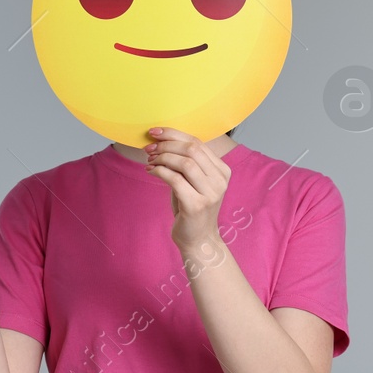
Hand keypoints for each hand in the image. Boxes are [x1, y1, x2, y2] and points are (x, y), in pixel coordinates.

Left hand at [143, 126, 228, 250]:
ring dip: (162, 158)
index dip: (174, 134)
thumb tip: (160, 140)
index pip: (198, 142)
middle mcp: (220, 180)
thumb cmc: (191, 207)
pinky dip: (160, 171)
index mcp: (222, 170)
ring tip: (150, 161)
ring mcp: (211, 193)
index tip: (154, 132)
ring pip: (184, 163)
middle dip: (166, 145)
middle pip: (192, 149)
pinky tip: (151, 171)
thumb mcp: (192, 181)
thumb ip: (185, 162)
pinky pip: (175, 179)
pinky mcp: (196, 205)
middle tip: (149, 148)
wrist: (198, 239)